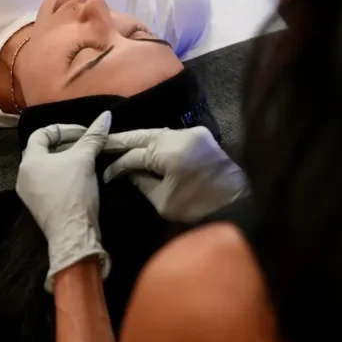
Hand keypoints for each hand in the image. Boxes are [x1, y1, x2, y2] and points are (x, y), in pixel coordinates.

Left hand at [17, 112, 111, 291]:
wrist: (72, 234)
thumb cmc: (73, 192)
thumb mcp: (84, 159)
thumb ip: (93, 136)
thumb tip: (105, 116)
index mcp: (29, 161)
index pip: (41, 134)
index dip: (64, 128)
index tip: (84, 132)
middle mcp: (23, 176)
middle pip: (44, 150)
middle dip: (67, 144)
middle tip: (88, 144)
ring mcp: (30, 194)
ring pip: (48, 168)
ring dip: (67, 160)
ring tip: (88, 159)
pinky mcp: (40, 207)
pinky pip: (50, 183)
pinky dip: (64, 176)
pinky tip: (82, 178)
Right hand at [103, 127, 247, 223]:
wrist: (239, 204)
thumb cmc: (199, 209)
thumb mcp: (163, 202)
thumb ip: (142, 182)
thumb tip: (129, 172)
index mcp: (169, 152)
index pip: (134, 155)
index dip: (117, 165)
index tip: (106, 175)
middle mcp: (180, 135)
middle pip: (143, 135)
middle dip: (122, 141)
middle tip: (102, 143)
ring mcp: (193, 133)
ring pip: (157, 133)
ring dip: (139, 139)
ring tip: (119, 144)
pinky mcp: (201, 136)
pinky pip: (172, 135)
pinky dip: (156, 140)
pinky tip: (144, 145)